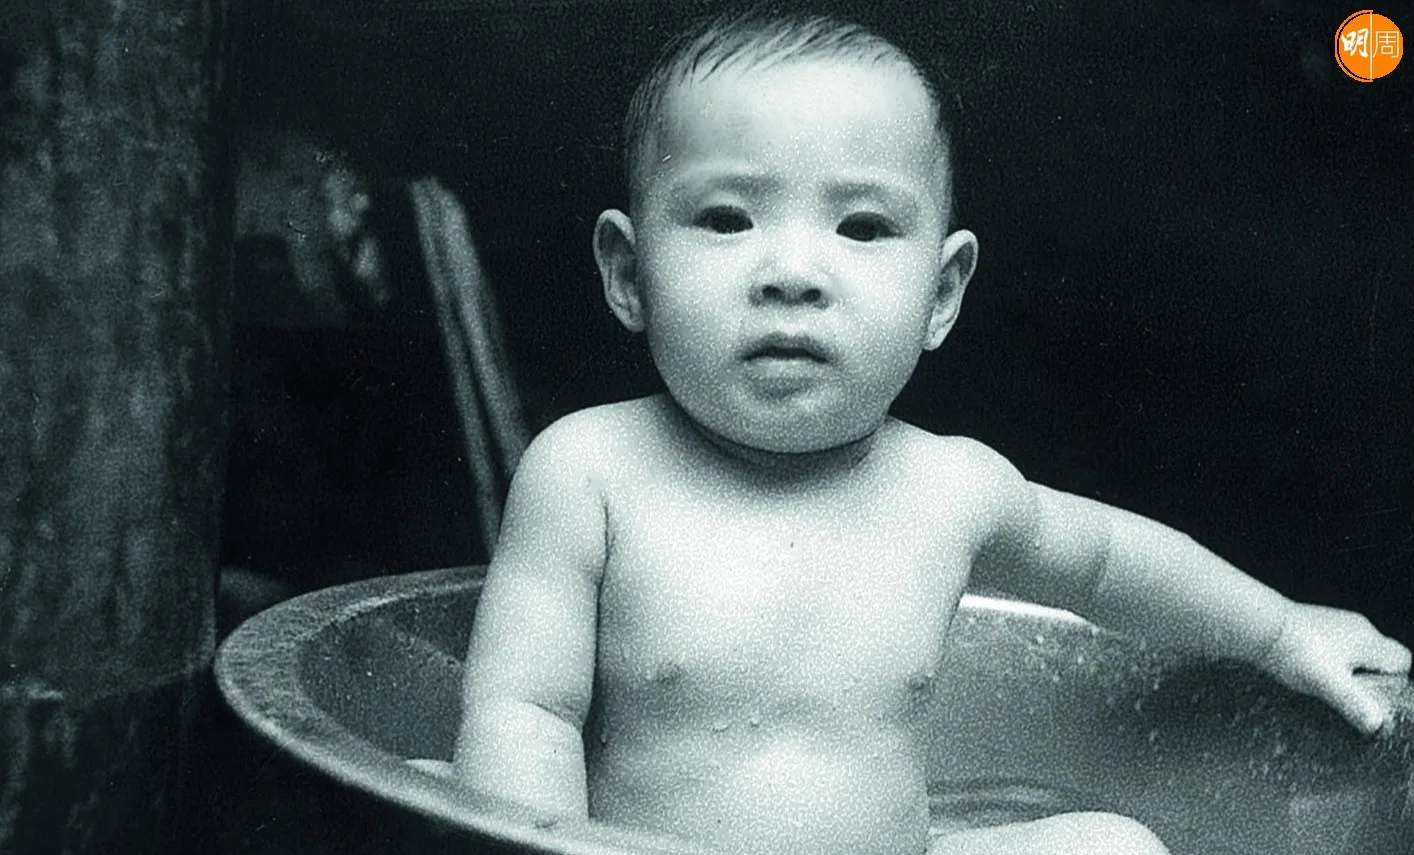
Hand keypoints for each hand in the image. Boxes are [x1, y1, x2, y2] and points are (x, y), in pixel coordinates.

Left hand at [1258, 603, 1411, 734]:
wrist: (1257, 625)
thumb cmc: (1294, 649)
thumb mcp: (1328, 684)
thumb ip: (1355, 704)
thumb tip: (1376, 724)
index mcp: (1368, 640)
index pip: (1402, 662)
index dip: (1395, 684)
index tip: (1377, 700)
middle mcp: (1355, 627)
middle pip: (1378, 658)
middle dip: (1370, 680)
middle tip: (1349, 695)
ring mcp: (1332, 623)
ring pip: (1352, 652)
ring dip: (1345, 671)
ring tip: (1325, 685)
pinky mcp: (1310, 625)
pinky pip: (1329, 647)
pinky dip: (1324, 661)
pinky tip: (1307, 671)